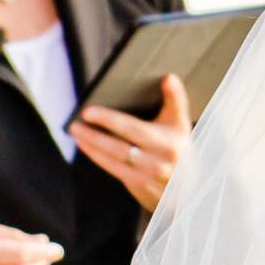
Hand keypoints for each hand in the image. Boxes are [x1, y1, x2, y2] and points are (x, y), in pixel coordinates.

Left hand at [71, 74, 190, 212]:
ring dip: (90, 145)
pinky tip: (85, 145)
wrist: (189, 186)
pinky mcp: (137, 184)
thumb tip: (169, 77)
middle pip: (118, 146)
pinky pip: (112, 168)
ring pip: (112, 158)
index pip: (133, 129)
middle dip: (94, 134)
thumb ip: (175, 99)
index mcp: (168, 142)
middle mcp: (157, 161)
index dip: (108, 120)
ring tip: (76, 131)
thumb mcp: (181, 123)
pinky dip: (96, 156)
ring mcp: (146, 175)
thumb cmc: (179, 146)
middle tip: (75, 122)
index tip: (88, 111)